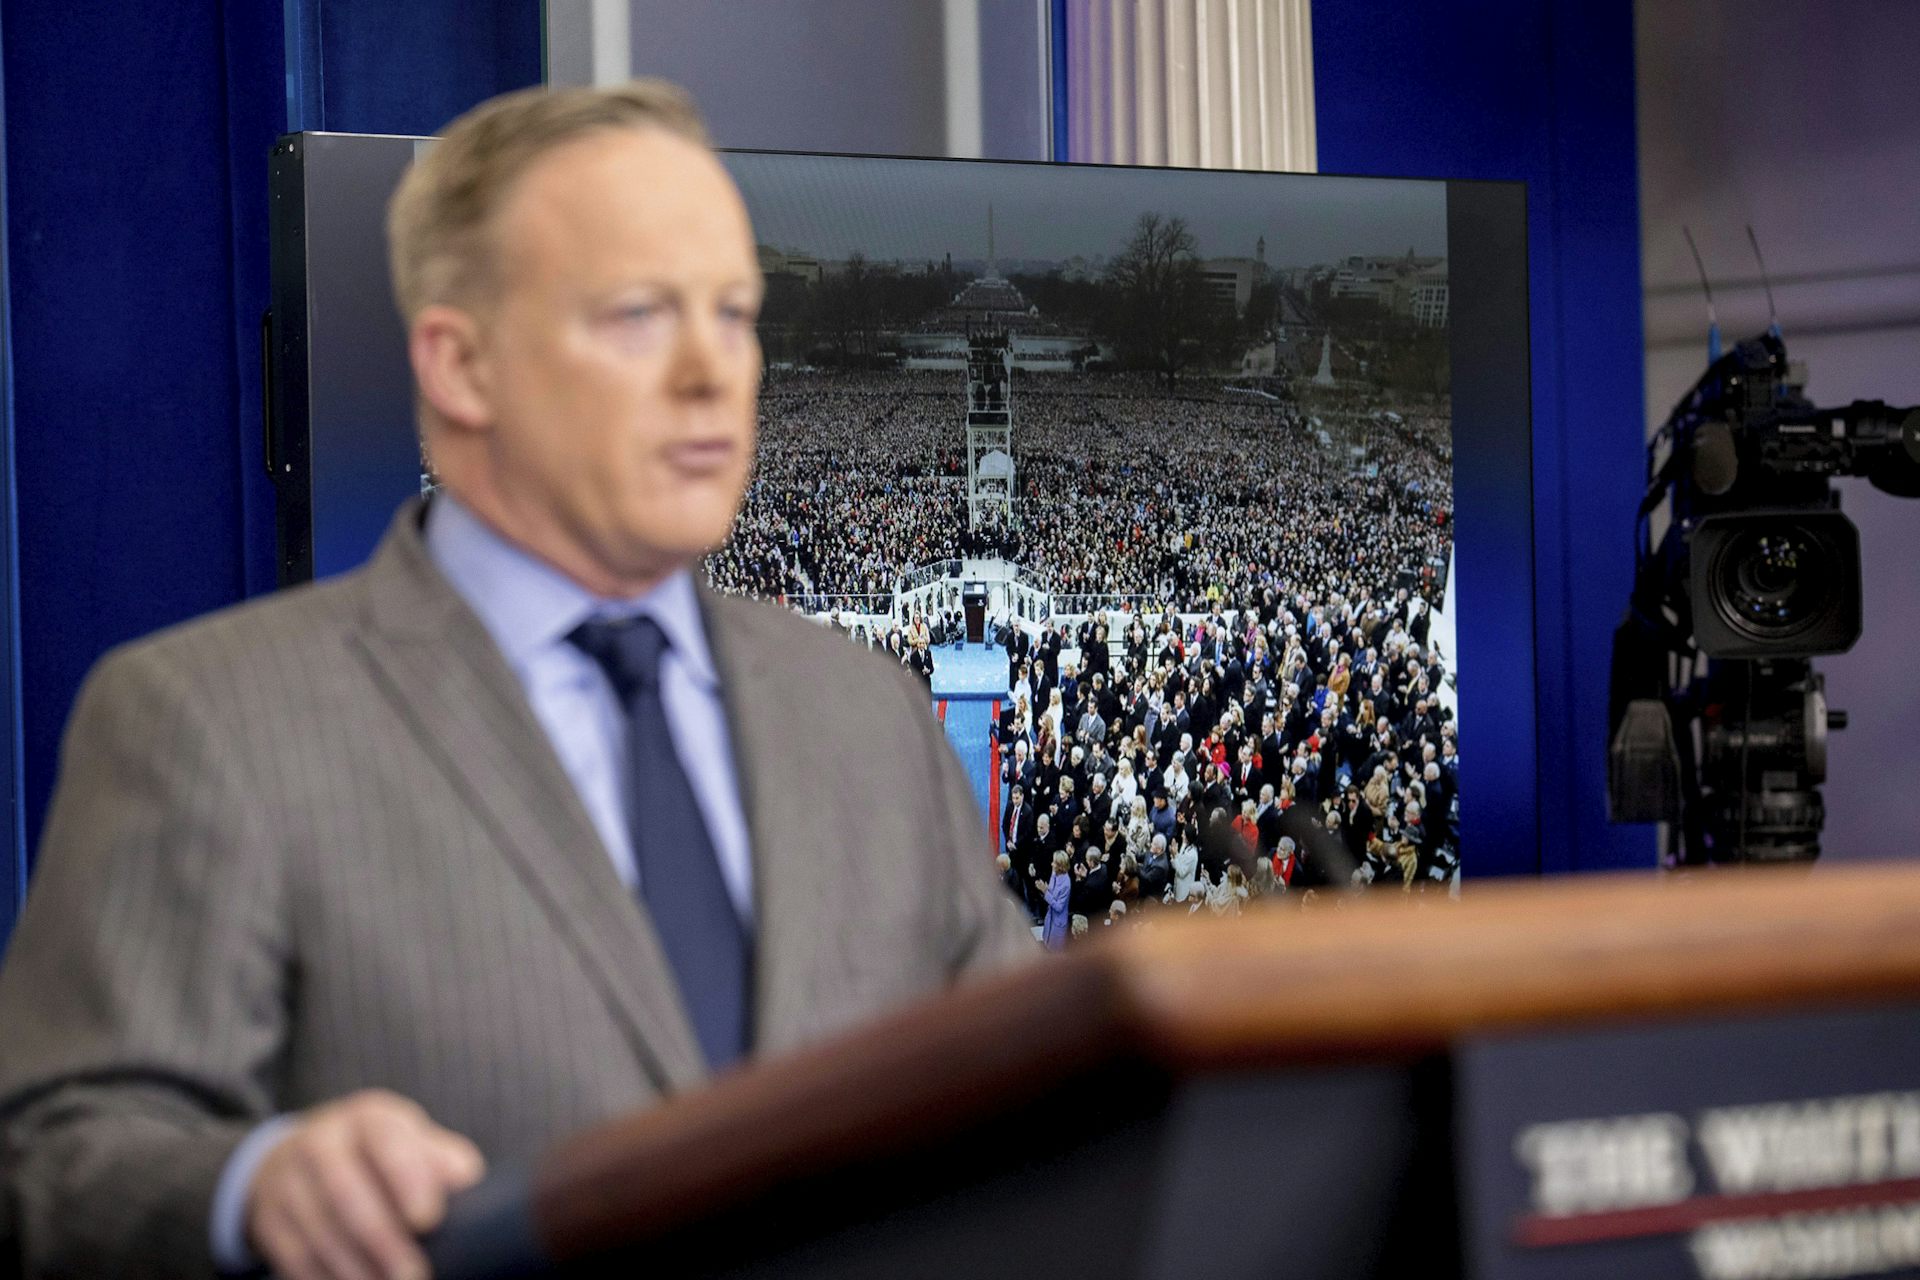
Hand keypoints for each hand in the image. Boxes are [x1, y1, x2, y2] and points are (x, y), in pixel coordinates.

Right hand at [247, 1089, 485, 1279]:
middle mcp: (322, 1143)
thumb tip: (466, 1183)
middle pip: (346, 1193)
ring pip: (319, 1231)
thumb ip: (442, 1161)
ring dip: (355, 1269)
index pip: (386, 1142)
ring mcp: (288, 1181)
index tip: (429, 1220)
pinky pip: (295, 1257)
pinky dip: (324, 1279)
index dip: (407, 1179)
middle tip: (413, 1275)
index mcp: (368, 1119)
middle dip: (382, 1240)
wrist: (301, 1155)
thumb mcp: (412, 1142)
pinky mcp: (269, 1219)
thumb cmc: (380, 1156)